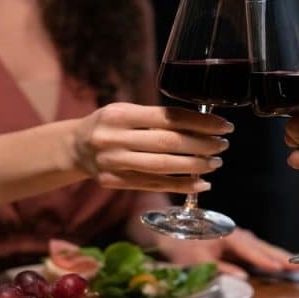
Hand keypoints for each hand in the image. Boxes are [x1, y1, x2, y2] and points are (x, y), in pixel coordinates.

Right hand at [72, 102, 232, 193]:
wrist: (76, 148)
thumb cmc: (110, 125)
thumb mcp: (126, 111)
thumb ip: (156, 117)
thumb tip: (201, 124)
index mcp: (120, 114)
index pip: (168, 117)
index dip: (200, 122)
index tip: (222, 125)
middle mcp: (114, 138)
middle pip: (168, 143)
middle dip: (202, 145)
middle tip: (222, 145)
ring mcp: (114, 163)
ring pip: (163, 166)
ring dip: (195, 166)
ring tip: (215, 162)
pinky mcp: (116, 182)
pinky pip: (155, 185)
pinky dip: (181, 185)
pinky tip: (201, 184)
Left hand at [154, 228, 298, 278]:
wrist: (166, 228)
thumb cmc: (179, 244)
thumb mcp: (196, 260)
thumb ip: (220, 269)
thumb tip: (243, 277)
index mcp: (227, 236)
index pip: (251, 250)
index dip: (267, 260)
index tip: (283, 268)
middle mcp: (235, 234)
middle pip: (263, 246)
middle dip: (283, 257)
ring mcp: (235, 237)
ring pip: (261, 247)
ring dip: (279, 256)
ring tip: (298, 265)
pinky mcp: (233, 242)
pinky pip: (255, 249)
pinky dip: (268, 255)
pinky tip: (277, 261)